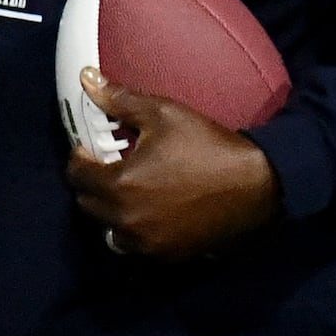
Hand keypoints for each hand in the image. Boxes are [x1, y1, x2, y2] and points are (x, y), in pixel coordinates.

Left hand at [64, 74, 282, 259]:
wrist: (258, 183)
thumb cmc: (208, 145)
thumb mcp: (163, 114)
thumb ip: (119, 101)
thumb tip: (86, 80)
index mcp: (118, 184)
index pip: (76, 175)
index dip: (81, 158)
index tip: (93, 149)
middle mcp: (124, 220)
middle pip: (87, 204)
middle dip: (93, 184)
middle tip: (112, 167)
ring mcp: (145, 242)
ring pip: (109, 228)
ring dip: (111, 211)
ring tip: (131, 191)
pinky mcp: (166, 255)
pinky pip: (136, 245)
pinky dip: (136, 230)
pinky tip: (153, 211)